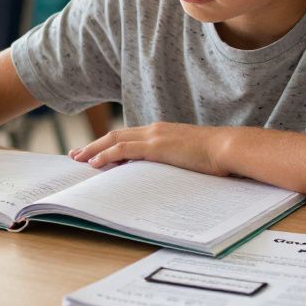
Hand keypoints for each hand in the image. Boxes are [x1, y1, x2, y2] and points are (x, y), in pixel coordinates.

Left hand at [68, 122, 231, 175]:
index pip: (129, 137)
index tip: (95, 153)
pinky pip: (124, 150)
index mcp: (162, 132)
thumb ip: (176, 160)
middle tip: (76, 154)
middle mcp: (154, 130)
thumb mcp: (190, 157)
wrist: (229, 148)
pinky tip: (95, 164)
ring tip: (78, 159)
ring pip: (114, 140)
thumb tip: (169, 175)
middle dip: (94, 145)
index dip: (109, 144)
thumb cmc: (216, 156)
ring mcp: (154, 136)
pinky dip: (106, 155)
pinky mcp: (156, 146)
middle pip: (116, 135)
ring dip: (94, 149)